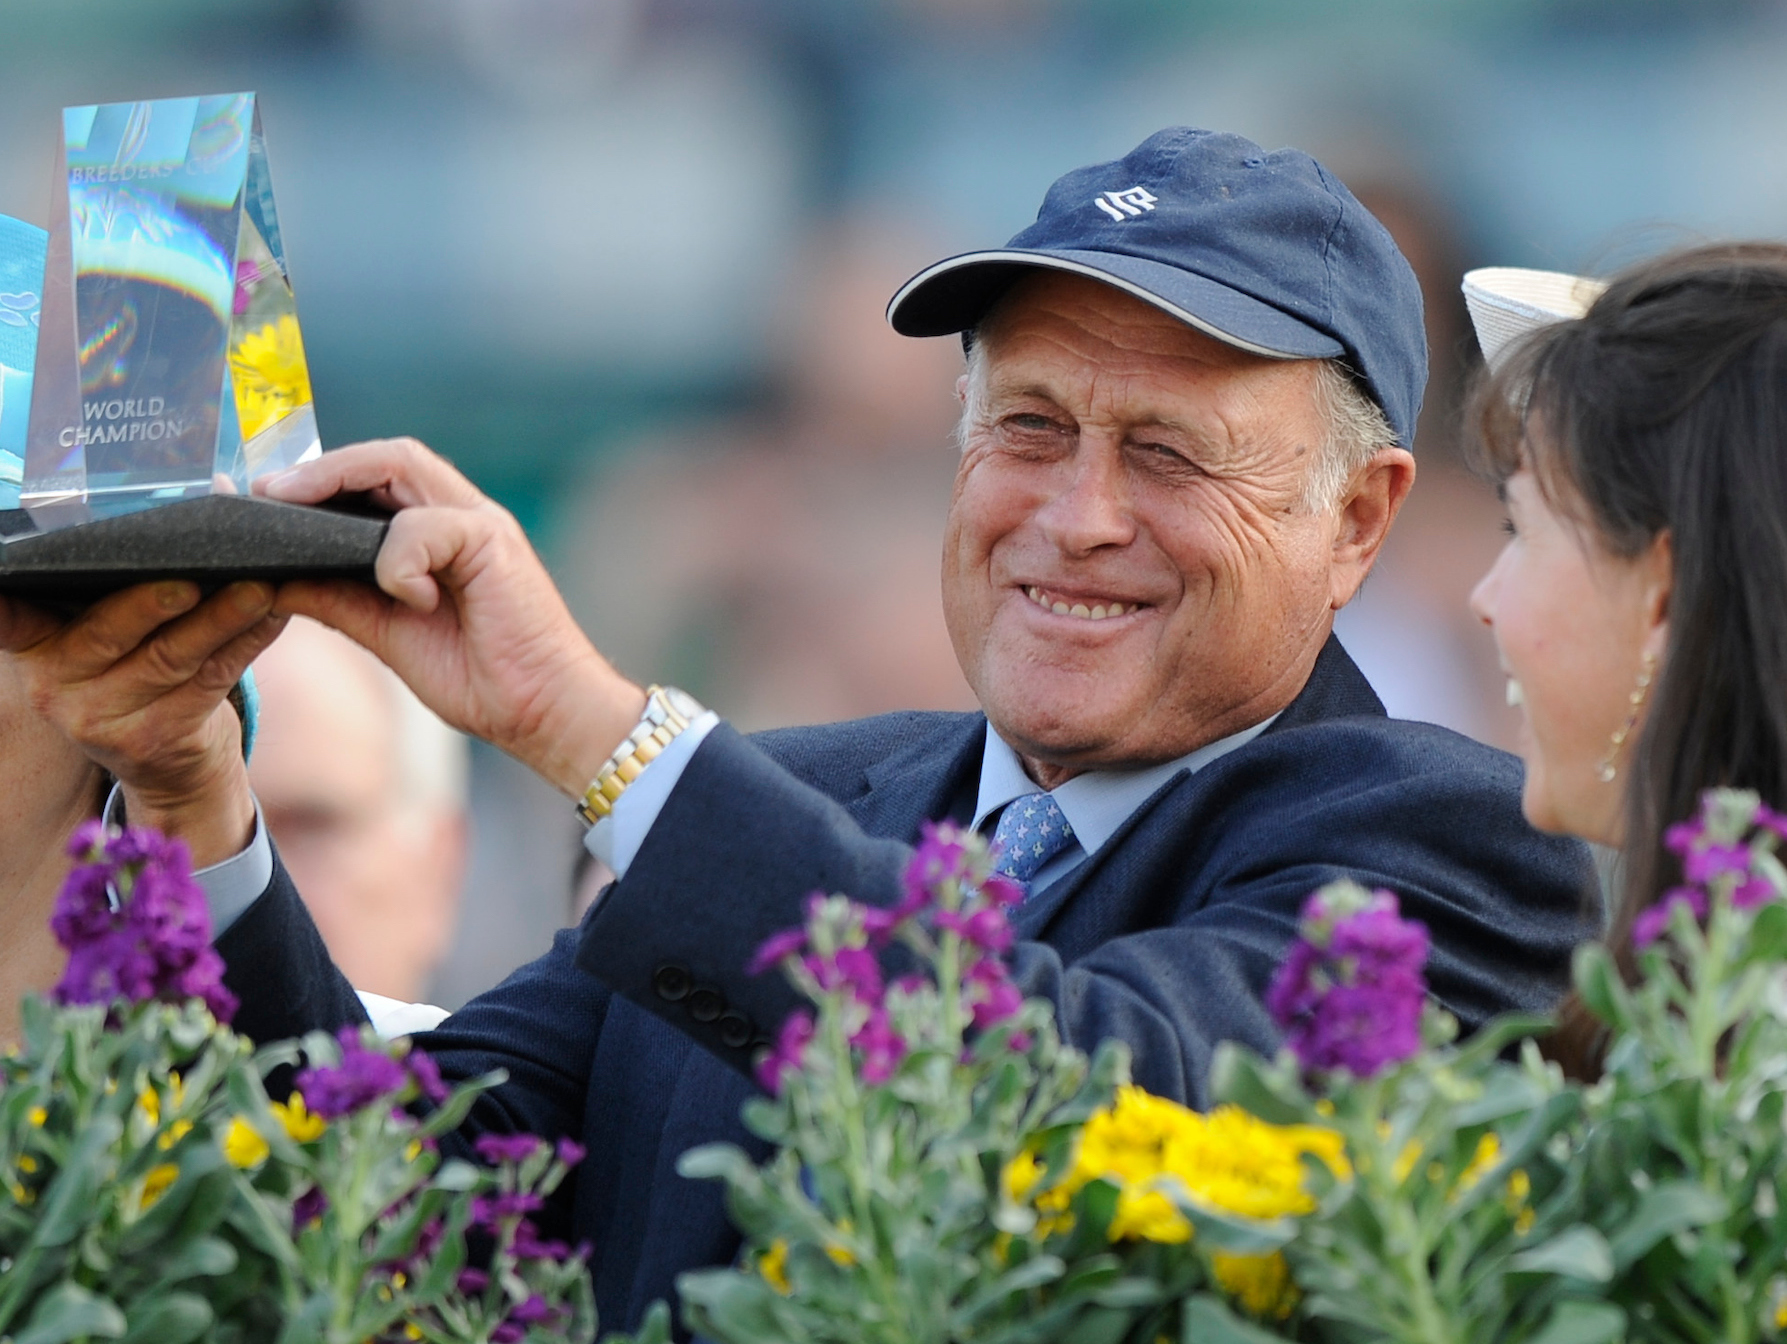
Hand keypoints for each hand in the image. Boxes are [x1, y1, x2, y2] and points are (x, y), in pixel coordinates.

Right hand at [0, 581, 283, 866]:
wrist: (165, 762)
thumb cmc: (135, 664)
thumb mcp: (111, 626)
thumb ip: (129, 568)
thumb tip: (212, 484)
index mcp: (33, 644)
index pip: (10, 617)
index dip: (4, 604)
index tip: (1, 581)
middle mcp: (56, 684)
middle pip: (108, 632)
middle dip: (150, 602)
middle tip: (188, 580)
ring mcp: (105, 719)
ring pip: (171, 658)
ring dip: (220, 619)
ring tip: (256, 589)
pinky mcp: (158, 738)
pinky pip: (212, 679)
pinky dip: (248, 642)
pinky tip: (272, 614)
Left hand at [259, 438, 645, 795]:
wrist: (543, 712)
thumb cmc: (479, 676)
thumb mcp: (385, 632)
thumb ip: (335, 598)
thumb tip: (271, 578)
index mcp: (441, 535)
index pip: (378, 476)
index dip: (322, 478)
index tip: (264, 498)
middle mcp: (463, 517)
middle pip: (389, 455)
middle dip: (322, 467)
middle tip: (268, 492)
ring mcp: (482, 525)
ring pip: (403, 464)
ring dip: (343, 480)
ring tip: (298, 509)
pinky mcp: (495, 544)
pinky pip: (424, 528)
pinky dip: (399, 561)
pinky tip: (409, 598)